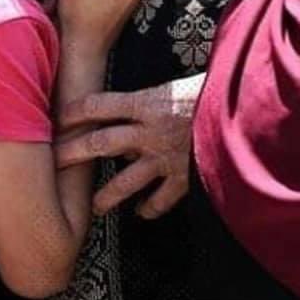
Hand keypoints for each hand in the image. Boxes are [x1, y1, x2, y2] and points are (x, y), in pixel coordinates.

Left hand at [55, 73, 203, 217]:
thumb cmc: (209, 91)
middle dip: (75, 152)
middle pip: (102, 142)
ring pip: (127, 181)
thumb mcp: (172, 86)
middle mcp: (150, 131)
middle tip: (54, 162)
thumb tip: (122, 111)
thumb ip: (146, 100)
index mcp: (146, 101)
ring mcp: (166, 157)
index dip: (74, 110)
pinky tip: (141, 212)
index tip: (56, 117)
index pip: (98, 104)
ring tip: (93, 206)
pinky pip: (161, 199)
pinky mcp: (185, 177)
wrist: (245, 112)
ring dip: (107, 195)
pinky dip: (150, 207)